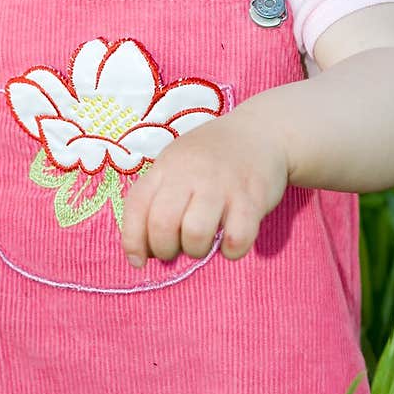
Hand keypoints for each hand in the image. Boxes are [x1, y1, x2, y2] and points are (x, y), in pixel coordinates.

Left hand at [120, 110, 289, 265]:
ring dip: (197, 250)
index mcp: (166, 167)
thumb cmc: (210, 157)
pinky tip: (231, 242)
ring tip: (204, 243)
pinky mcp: (252, 198)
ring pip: (196, 233)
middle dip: (165, 250)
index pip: (137, 206)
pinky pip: (236, 238)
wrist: (261, 131)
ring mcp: (222, 184)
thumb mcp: (175, 166)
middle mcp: (190, 173)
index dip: (133, 241)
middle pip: (163, 224)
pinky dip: (231, 250)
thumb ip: (157, 200)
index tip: (138, 261)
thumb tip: (143, 252)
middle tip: (177, 248)